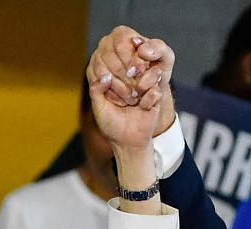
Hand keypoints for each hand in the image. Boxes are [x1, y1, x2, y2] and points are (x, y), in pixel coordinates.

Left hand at [86, 28, 174, 152]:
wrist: (128, 143)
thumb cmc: (112, 126)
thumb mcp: (98, 108)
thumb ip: (95, 91)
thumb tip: (105, 77)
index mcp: (113, 80)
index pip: (112, 63)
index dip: (112, 72)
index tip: (111, 90)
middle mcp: (129, 79)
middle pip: (130, 64)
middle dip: (125, 81)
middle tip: (124, 99)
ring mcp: (143, 86)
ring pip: (146, 72)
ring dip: (138, 86)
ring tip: (133, 100)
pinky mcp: (155, 96)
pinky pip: (154, 89)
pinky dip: (148, 99)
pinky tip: (142, 107)